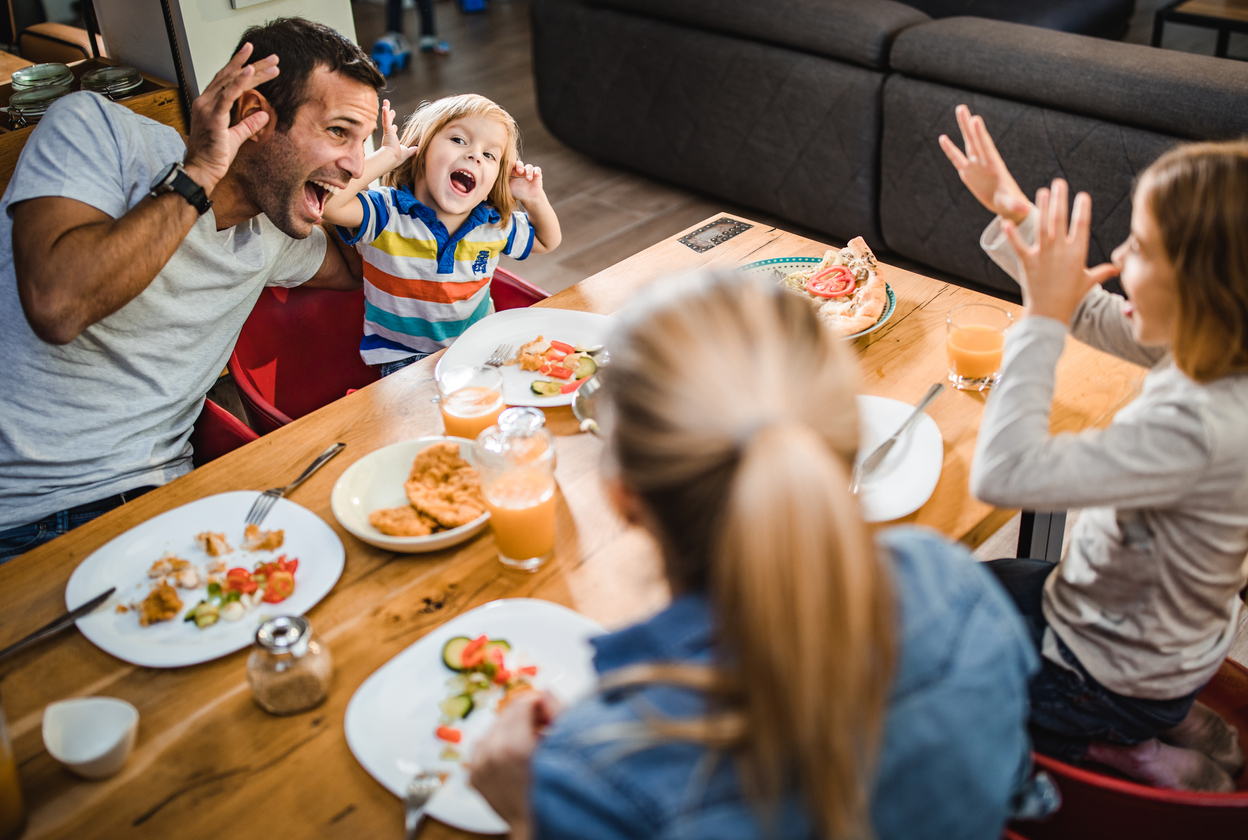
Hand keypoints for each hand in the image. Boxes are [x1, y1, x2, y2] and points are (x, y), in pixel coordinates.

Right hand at [182, 43, 279, 195]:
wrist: (201, 171)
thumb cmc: (214, 156)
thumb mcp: (236, 137)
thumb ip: (248, 124)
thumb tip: (263, 115)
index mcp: (209, 104)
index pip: (228, 80)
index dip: (243, 68)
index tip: (260, 61)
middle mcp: (206, 101)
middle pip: (231, 76)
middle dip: (254, 64)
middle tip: (273, 58)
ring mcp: (207, 107)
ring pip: (232, 81)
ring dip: (254, 70)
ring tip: (272, 63)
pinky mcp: (213, 117)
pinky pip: (227, 95)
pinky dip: (239, 82)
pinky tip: (250, 71)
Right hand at [378, 99, 415, 165]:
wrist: (392, 158)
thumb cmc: (398, 157)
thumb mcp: (407, 152)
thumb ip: (412, 150)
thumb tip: (418, 149)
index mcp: (393, 140)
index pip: (393, 132)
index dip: (393, 129)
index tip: (395, 126)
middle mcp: (389, 135)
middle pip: (388, 123)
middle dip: (389, 116)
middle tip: (391, 110)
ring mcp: (387, 132)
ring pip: (386, 118)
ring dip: (386, 109)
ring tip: (386, 101)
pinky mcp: (387, 130)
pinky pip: (385, 120)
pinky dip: (385, 113)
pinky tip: (384, 106)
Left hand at [468, 691, 560, 839]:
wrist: (536, 826)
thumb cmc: (555, 791)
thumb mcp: (564, 747)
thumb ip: (557, 713)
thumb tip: (546, 692)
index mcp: (512, 745)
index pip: (521, 702)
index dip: (539, 703)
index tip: (549, 712)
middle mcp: (491, 754)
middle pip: (507, 714)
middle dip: (526, 716)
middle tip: (543, 728)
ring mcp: (479, 766)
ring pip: (494, 729)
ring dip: (511, 731)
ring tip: (529, 745)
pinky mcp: (474, 775)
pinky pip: (483, 747)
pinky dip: (497, 747)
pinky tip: (513, 756)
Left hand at [508, 160, 545, 203]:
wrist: (529, 199)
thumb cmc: (518, 193)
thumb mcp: (509, 187)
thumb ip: (504, 181)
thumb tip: (496, 175)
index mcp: (512, 172)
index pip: (511, 166)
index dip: (511, 166)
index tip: (511, 171)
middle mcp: (520, 170)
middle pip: (519, 163)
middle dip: (519, 166)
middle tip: (519, 172)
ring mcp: (528, 171)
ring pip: (528, 166)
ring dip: (528, 171)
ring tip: (528, 179)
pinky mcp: (536, 174)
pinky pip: (537, 169)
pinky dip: (537, 171)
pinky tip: (536, 174)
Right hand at [939, 104, 1030, 224]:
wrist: (1005, 204)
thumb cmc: (1011, 203)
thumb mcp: (1012, 204)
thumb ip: (1016, 204)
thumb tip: (1024, 209)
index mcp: (995, 167)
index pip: (986, 148)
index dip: (981, 135)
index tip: (976, 119)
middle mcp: (984, 162)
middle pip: (976, 140)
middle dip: (969, 125)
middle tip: (962, 107)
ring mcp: (976, 165)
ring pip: (968, 143)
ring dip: (963, 127)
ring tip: (960, 109)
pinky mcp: (968, 173)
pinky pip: (957, 159)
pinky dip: (950, 149)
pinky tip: (943, 138)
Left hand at [1003, 178, 1117, 323]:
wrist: (1050, 313)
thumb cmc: (1071, 297)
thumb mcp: (1088, 282)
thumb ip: (1102, 271)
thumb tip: (1117, 268)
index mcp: (1077, 253)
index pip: (1081, 225)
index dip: (1082, 209)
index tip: (1083, 195)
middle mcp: (1060, 251)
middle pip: (1060, 219)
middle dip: (1060, 199)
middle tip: (1059, 182)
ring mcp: (1043, 256)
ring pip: (1042, 226)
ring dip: (1041, 207)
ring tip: (1041, 191)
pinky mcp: (1027, 263)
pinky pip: (1018, 245)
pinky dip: (1011, 234)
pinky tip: (1005, 222)